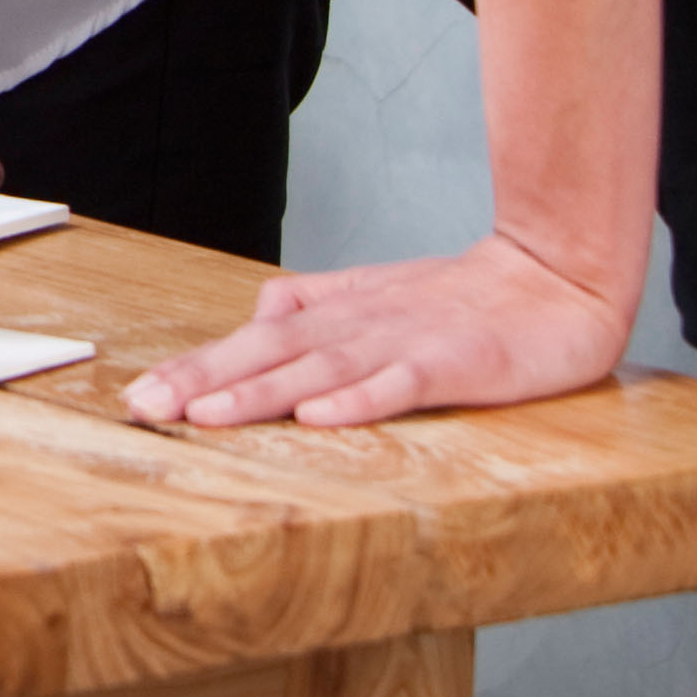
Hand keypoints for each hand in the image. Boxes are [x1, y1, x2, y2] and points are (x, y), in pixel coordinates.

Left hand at [120, 230, 637, 431]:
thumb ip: (317, 304)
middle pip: (266, 355)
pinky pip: (398, 384)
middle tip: (144, 406)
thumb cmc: (461, 297)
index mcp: (334, 315)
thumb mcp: (376, 297)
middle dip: (202, 380)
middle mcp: (355, 326)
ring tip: (203, 414)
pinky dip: (356, 400)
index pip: (251, 344)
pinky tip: (316, 417)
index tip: (140, 394)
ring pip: (317, 370)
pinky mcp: (452, 363)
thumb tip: (258, 313)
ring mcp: (402, 344)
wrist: (556, 279)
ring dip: (258, 394)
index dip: (196, 367)